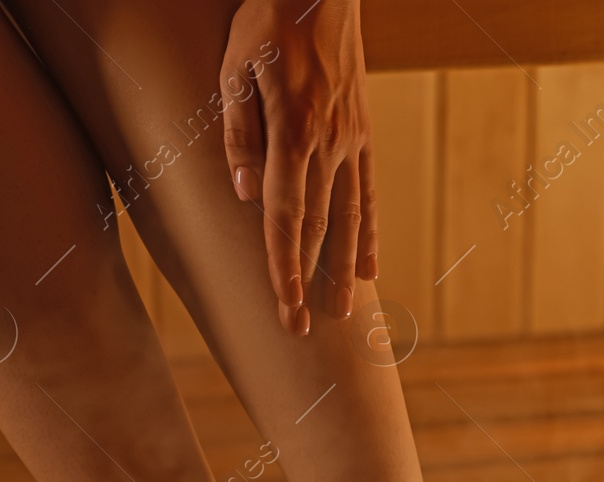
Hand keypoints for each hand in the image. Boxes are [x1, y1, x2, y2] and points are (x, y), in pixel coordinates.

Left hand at [220, 0, 376, 334]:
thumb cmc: (266, 24)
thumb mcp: (234, 68)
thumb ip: (239, 135)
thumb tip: (245, 196)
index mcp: (292, 132)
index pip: (286, 216)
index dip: (284, 267)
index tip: (285, 309)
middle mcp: (328, 145)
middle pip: (318, 228)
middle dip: (308, 282)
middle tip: (302, 329)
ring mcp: (351, 142)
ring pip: (349, 217)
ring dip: (344, 270)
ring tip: (343, 315)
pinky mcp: (362, 134)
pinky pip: (368, 193)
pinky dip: (369, 233)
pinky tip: (370, 268)